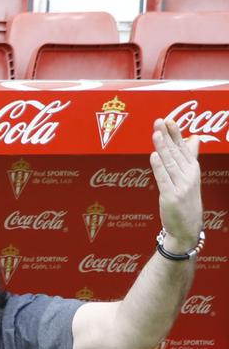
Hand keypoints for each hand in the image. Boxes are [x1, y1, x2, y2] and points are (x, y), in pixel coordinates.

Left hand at [150, 117, 202, 248]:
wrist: (187, 228)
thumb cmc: (186, 201)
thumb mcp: (191, 177)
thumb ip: (190, 157)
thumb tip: (194, 137)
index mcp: (193, 170)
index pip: (184, 148)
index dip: (176, 134)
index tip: (170, 120)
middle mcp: (189, 176)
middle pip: (176, 153)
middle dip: (168, 136)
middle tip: (161, 121)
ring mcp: (181, 187)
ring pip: (170, 164)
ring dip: (163, 148)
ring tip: (156, 133)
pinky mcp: (171, 197)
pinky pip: (164, 180)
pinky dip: (159, 167)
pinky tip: (153, 156)